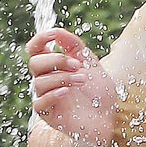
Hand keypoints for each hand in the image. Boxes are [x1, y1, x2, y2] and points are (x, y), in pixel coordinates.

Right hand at [26, 28, 118, 144]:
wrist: (111, 115)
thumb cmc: (99, 90)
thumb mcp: (88, 61)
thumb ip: (72, 44)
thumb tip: (56, 31)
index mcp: (52, 66)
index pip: (34, 49)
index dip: (39, 39)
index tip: (53, 35)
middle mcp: (46, 81)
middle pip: (35, 63)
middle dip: (57, 60)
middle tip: (79, 65)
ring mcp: (45, 98)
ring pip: (39, 82)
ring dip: (63, 77)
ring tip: (83, 79)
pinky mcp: (49, 116)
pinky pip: (40, 103)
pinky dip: (52, 95)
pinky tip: (67, 91)